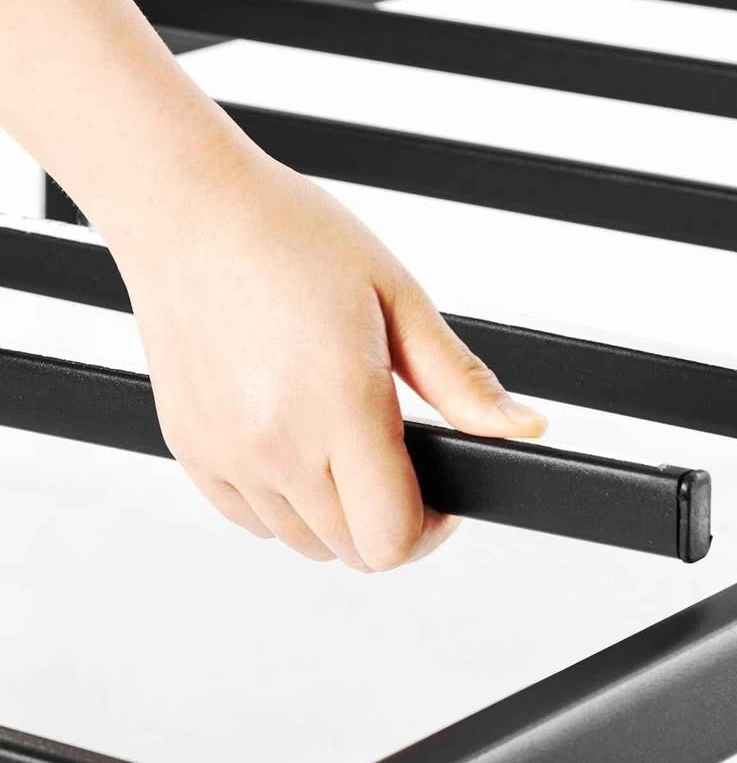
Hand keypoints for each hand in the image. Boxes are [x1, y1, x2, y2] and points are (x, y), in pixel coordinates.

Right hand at [108, 147, 546, 570]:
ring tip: (345, 443)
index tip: (441, 494)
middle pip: (356, 552)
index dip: (433, 529)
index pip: (394, 539)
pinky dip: (289, 504)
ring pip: (308, 543)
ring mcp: (228, 456)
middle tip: (399, 460)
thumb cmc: (289, 239)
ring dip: (342, 514)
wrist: (188, 210)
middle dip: (393, 520)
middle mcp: (275, 445)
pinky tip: (297, 443)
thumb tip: (521, 428)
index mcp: (337, 405)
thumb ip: (461, 383)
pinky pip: (257, 522)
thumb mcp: (398, 299)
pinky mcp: (194, 454)